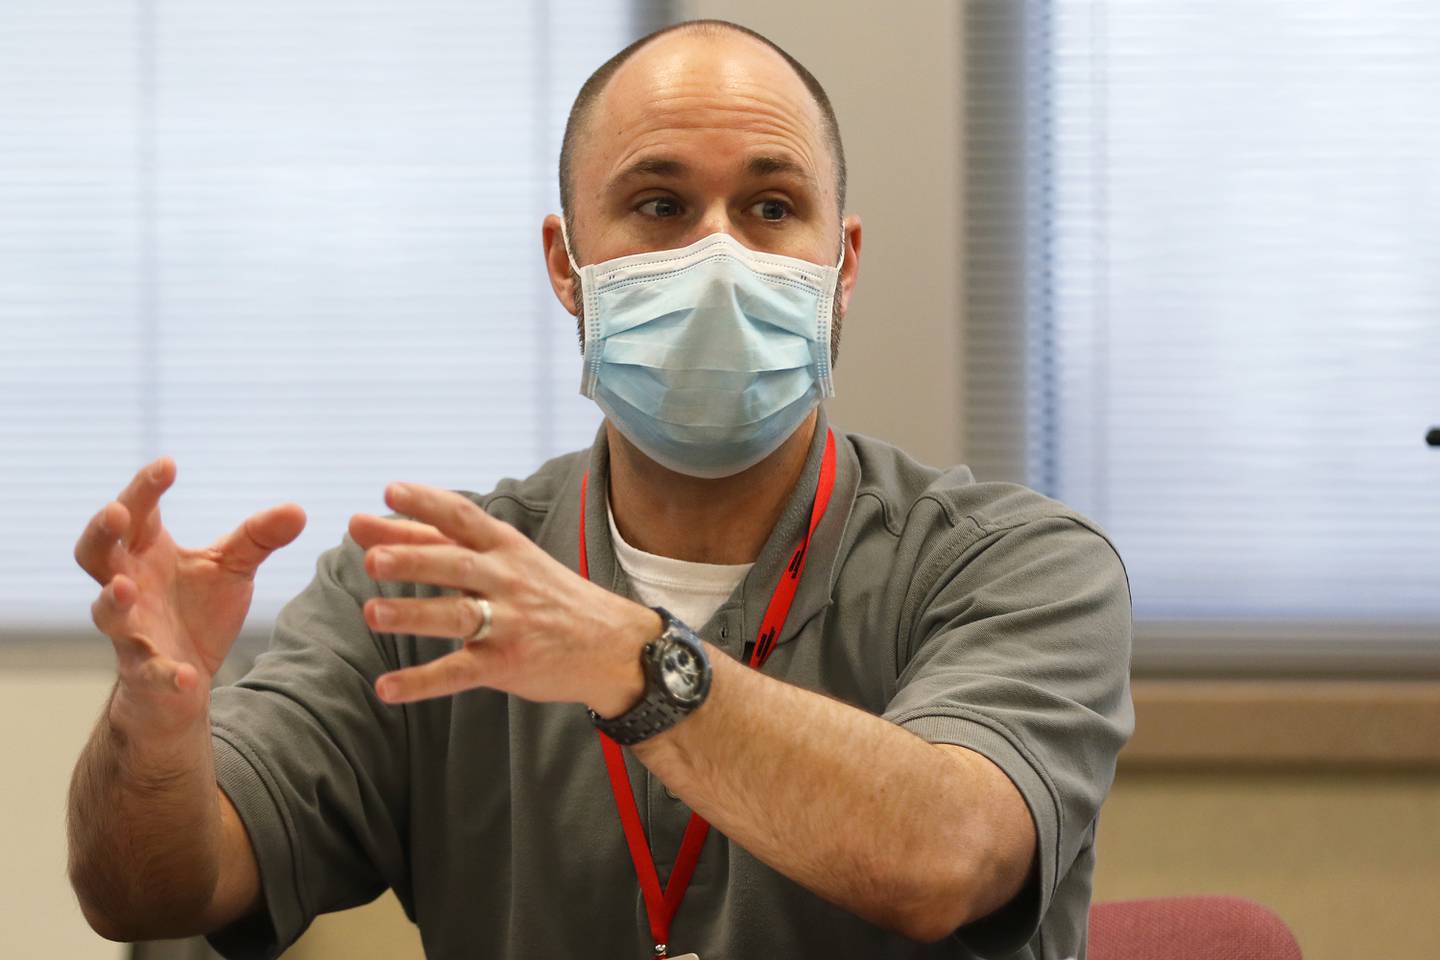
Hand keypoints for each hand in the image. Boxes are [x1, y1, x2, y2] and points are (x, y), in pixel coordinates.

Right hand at [74, 457, 305, 735]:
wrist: (183, 680)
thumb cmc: (197, 610)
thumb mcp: (231, 567)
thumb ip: (259, 537)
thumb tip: (298, 509)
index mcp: (145, 552)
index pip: (136, 512)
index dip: (145, 488)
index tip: (169, 464)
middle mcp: (128, 586)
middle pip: (95, 554)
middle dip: (101, 532)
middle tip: (116, 511)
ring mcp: (131, 630)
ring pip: (106, 613)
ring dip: (112, 600)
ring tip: (125, 587)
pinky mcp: (145, 671)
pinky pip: (148, 672)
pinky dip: (165, 674)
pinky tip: (185, 675)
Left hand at [348, 482, 658, 713]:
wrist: (612, 644)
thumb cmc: (546, 595)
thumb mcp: (507, 558)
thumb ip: (436, 540)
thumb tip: (367, 524)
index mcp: (506, 547)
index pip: (463, 517)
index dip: (427, 502)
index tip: (389, 490)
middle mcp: (507, 579)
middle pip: (457, 564)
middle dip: (414, 560)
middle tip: (372, 559)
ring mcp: (510, 623)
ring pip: (457, 616)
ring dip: (414, 614)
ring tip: (373, 614)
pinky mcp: (508, 664)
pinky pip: (460, 672)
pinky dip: (422, 682)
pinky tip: (387, 687)